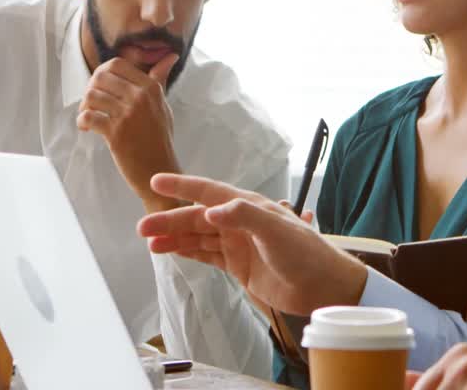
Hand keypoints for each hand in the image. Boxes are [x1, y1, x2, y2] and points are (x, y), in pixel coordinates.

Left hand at [77, 53, 179, 211]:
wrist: (160, 170)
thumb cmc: (160, 138)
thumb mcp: (163, 105)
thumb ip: (159, 79)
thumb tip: (170, 56)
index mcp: (151, 87)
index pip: (116, 64)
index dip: (102, 73)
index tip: (101, 87)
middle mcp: (140, 97)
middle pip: (100, 76)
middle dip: (90, 88)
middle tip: (91, 103)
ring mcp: (128, 114)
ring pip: (92, 95)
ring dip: (84, 106)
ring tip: (88, 116)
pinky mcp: (116, 133)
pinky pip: (88, 117)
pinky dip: (82, 122)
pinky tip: (87, 129)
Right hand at [137, 174, 367, 315]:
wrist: (323, 286)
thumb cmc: (306, 253)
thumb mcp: (277, 231)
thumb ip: (245, 217)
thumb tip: (211, 211)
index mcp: (249, 207)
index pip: (209, 192)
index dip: (183, 186)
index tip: (157, 180)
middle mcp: (240, 221)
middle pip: (197, 218)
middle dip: (170, 220)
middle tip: (142, 227)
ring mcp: (238, 243)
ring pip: (198, 237)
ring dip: (174, 238)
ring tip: (149, 242)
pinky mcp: (239, 264)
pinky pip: (206, 254)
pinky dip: (187, 252)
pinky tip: (169, 251)